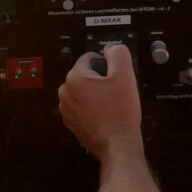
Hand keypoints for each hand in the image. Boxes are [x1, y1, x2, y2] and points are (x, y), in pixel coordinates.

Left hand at [58, 44, 141, 159]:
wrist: (117, 143)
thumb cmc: (119, 113)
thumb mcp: (125, 75)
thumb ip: (118, 53)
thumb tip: (111, 48)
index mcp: (75, 78)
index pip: (90, 57)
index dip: (106, 64)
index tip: (113, 76)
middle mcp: (66, 92)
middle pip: (85, 74)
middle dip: (99, 80)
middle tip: (113, 91)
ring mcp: (66, 109)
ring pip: (83, 91)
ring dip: (95, 94)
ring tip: (108, 104)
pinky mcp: (71, 121)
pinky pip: (81, 106)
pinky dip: (91, 107)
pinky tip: (103, 113)